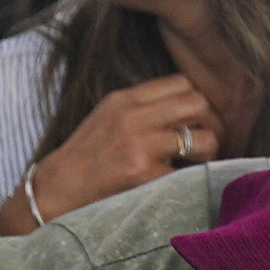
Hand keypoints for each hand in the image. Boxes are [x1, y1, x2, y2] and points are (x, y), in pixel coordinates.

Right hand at [33, 72, 218, 221]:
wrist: (58, 187)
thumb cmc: (89, 155)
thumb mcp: (110, 117)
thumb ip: (145, 108)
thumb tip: (192, 109)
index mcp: (125, 99)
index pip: (182, 83)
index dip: (196, 102)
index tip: (194, 122)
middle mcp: (132, 117)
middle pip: (199, 104)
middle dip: (210, 125)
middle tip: (202, 145)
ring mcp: (138, 145)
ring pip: (204, 139)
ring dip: (207, 154)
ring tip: (194, 165)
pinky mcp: (142, 173)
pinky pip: (189, 174)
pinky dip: (189, 180)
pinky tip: (177, 184)